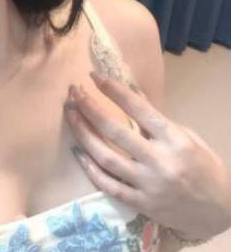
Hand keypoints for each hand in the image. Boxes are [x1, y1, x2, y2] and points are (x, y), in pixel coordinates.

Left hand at [64, 71, 230, 239]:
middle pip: (115, 131)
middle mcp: (159, 161)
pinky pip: (109, 185)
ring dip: (84, 134)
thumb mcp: (187, 136)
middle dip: (90, 108)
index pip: (138, 108)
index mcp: (174, 139)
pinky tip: (78, 152)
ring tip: (71, 114)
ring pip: (106, 157)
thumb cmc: (203, 166)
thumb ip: (157, 120)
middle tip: (74, 93)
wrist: (218, 211)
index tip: (94, 76)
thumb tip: (129, 94)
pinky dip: (91, 169)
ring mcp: (148, 184)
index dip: (114, 90)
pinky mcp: (140, 204)